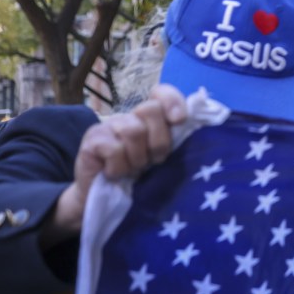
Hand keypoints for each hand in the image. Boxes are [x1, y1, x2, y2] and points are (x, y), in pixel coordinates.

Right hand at [46, 85, 187, 242]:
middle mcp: (130, 118)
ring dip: (137, 158)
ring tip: (133, 170)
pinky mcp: (92, 139)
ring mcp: (108, 126)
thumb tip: (201, 128)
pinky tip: (115, 174)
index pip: (162, 93)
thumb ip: (178, 142)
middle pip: (150, 109)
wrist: (103, 201)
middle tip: (153, 162)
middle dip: (158, 141)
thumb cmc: (139, 181)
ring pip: (133, 130)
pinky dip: (119, 167)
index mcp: (150, 120)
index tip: (179, 120)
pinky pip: (114, 148)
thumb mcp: (164, 162)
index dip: (172, 101)